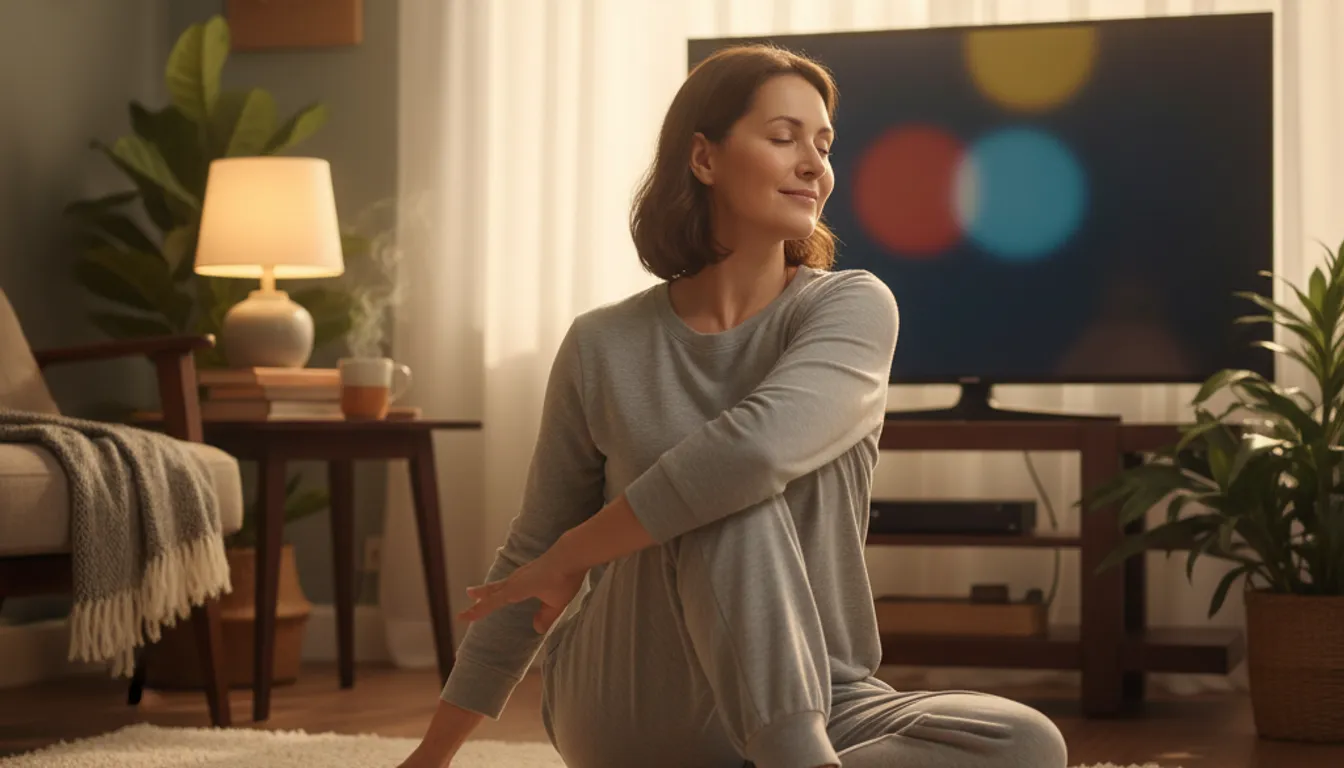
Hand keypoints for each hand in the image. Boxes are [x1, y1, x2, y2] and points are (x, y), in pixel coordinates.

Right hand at [457, 544, 585, 632]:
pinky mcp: (531, 569)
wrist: (571, 553)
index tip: (461, 617)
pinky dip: (503, 585)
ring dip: (490, 588)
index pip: (492, 603)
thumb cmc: (563, 579)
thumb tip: (537, 629)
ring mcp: (523, 573)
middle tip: (468, 595)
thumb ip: (546, 617)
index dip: (477, 611)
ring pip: (501, 583)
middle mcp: (516, 580)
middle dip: (480, 595)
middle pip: (493, 589)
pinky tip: (511, 586)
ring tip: (481, 591)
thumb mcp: (556, 603)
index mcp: (517, 590)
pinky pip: (511, 580)